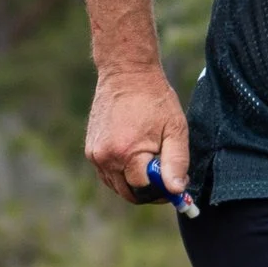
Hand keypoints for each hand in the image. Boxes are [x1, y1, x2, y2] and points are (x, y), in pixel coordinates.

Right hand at [85, 64, 191, 202]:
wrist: (125, 73)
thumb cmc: (155, 99)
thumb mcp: (175, 129)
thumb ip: (176, 162)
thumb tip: (176, 190)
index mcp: (127, 153)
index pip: (146, 191)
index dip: (164, 190)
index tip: (176, 180)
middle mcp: (106, 158)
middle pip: (129, 193)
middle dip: (149, 191)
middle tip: (165, 176)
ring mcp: (95, 155)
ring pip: (117, 186)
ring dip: (135, 183)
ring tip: (151, 161)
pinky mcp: (91, 150)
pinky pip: (108, 175)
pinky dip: (123, 174)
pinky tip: (136, 156)